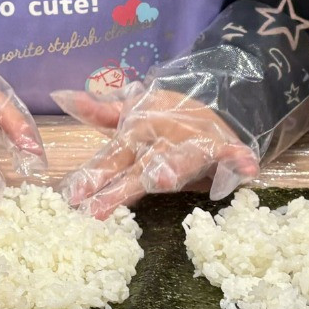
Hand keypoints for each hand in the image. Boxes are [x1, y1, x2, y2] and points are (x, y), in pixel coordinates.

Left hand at [55, 82, 258, 218]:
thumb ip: (101, 112)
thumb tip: (62, 98)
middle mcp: (162, 140)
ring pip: (181, 159)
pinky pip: (235, 154)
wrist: (217, 99)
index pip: (110, 160)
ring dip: (172, 168)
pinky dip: (241, 160)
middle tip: (96, 210)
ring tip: (159, 181)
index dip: (91, 178)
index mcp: (138, 134)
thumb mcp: (134, 111)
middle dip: (119, 190)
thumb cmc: (168, 115)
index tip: (70, 197)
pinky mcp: (225, 146)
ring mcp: (193, 143)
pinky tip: (246, 167)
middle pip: (137, 169)